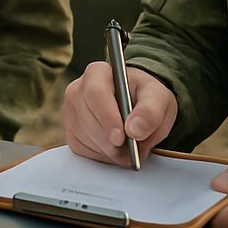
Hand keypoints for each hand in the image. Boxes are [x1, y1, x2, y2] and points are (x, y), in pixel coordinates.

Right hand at [62, 61, 176, 167]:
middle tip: (131, 150)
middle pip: (88, 120)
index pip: (95, 94)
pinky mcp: (69, 131)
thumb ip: (151, 112)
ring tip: (128, 147)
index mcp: (98, 73)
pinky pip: (82, 150)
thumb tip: (135, 130)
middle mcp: (78, 89)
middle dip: (111, 141)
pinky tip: (114, 147)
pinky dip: (102, 155)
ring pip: (85, 138)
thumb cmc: (145, 96)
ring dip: (109, 150)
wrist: (138, 104)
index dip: (107, 118)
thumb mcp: (158, 99)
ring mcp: (70, 111)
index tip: (121, 138)